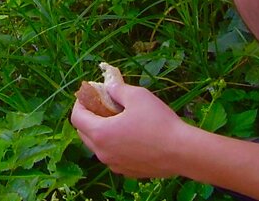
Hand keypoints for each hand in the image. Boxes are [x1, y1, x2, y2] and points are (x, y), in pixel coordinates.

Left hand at [71, 80, 185, 178]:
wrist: (182, 151)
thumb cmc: (158, 121)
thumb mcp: (137, 96)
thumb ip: (117, 89)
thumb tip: (108, 86)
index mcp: (100, 133)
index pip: (76, 117)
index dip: (80, 103)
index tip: (89, 94)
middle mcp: (102, 153)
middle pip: (84, 133)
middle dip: (88, 117)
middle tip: (101, 104)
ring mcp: (115, 165)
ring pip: (98, 146)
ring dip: (101, 132)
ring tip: (117, 119)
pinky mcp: (127, 172)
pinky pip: (113, 156)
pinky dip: (114, 145)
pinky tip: (130, 135)